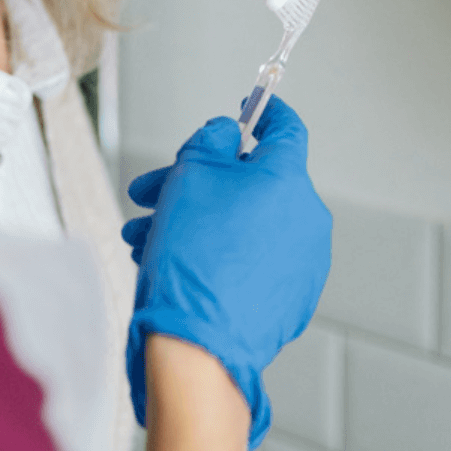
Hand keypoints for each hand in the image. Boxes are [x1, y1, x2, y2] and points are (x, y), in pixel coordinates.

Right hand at [125, 96, 332, 449]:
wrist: (196, 344)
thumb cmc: (194, 259)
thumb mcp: (192, 173)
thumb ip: (212, 140)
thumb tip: (227, 136)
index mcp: (289, 181)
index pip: (286, 128)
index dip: (264, 110)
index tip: (250, 105)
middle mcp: (305, 221)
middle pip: (248, 180)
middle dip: (195, 180)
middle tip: (154, 190)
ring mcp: (300, 263)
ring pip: (241, 220)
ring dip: (194, 218)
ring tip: (145, 234)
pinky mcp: (287, 297)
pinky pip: (249, 256)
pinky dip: (215, 249)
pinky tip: (170, 258)